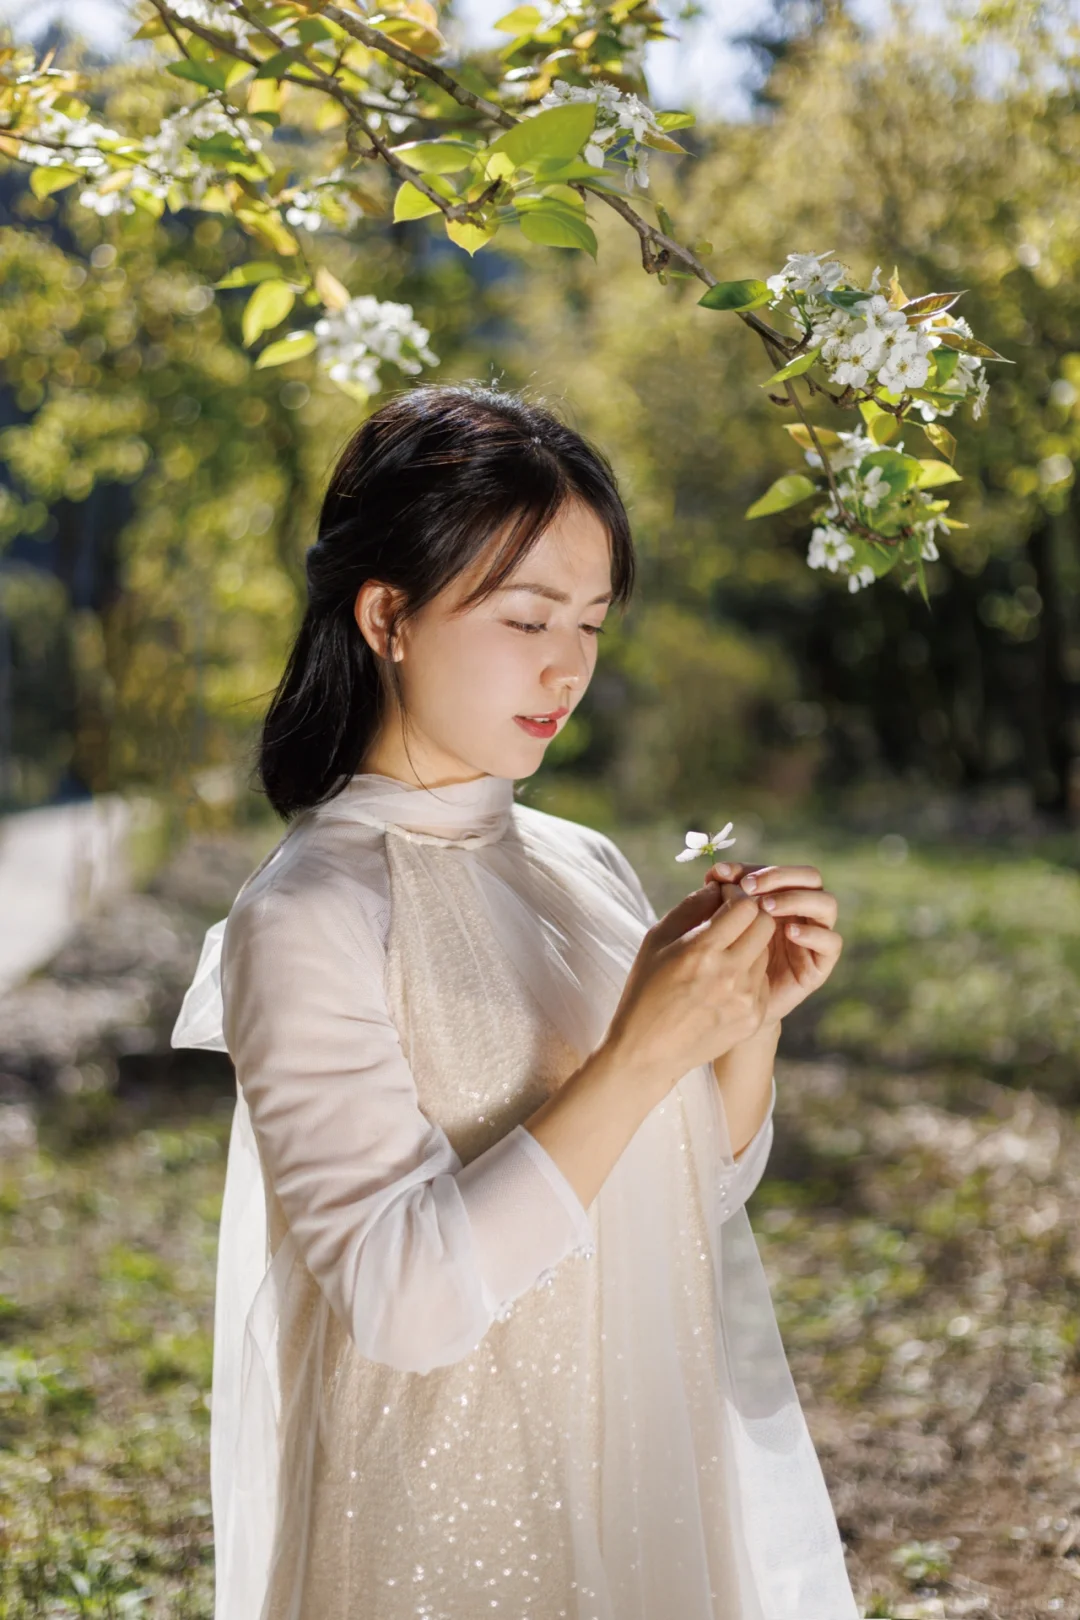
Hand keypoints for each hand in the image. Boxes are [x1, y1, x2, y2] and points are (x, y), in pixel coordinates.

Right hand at [602, 882, 775, 1097]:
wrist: (647, 1051)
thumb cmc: (646, 989)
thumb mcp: (656, 940)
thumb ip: (690, 907)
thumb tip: (719, 887)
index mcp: (701, 951)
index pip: (745, 906)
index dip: (736, 895)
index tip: (722, 899)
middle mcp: (729, 975)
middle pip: (765, 924)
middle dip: (751, 914)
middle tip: (732, 918)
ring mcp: (745, 1000)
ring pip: (765, 951)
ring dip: (750, 943)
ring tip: (723, 952)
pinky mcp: (753, 1018)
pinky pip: (762, 980)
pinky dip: (748, 972)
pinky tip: (724, 982)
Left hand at [703, 861, 842, 1024]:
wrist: (728, 1008)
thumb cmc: (720, 961)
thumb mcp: (716, 926)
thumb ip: (719, 898)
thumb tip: (716, 872)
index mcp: (780, 898)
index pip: (780, 870)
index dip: (755, 868)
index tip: (723, 875)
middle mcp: (802, 912)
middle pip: (810, 878)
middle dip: (779, 877)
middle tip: (749, 888)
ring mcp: (814, 935)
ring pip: (826, 903)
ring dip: (796, 899)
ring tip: (766, 908)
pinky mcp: (820, 964)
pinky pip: (831, 942)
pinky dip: (813, 933)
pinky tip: (788, 932)